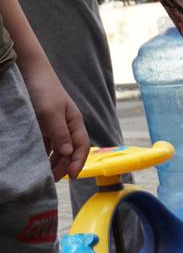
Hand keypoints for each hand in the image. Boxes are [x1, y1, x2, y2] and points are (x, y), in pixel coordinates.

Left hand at [21, 61, 88, 179]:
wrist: (30, 72)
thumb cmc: (44, 90)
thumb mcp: (52, 113)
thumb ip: (60, 134)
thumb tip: (68, 153)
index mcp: (75, 122)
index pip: (82, 147)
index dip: (78, 162)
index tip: (72, 176)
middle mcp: (67, 126)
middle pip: (70, 151)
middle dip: (65, 166)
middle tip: (54, 179)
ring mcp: (55, 125)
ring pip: (58, 149)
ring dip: (54, 162)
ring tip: (46, 174)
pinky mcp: (43, 124)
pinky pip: (46, 144)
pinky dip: (44, 154)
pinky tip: (38, 161)